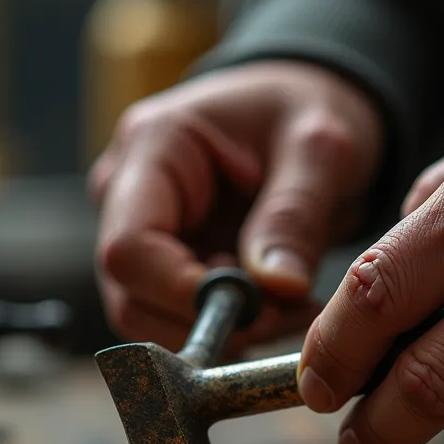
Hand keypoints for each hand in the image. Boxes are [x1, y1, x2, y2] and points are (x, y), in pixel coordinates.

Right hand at [91, 61, 383, 351]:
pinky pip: (177, 318)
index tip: (255, 311)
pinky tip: (279, 307)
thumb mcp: (319, 148)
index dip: (181, 294)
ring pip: (151, 319)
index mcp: (152, 146)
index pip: (128, 248)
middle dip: (209, 323)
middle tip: (289, 313)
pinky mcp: (162, 262)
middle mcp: (125, 192)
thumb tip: (276, 289)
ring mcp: (138, 230)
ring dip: (224, 334)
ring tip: (292, 305)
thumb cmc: (308, 108)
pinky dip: (230, 330)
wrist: (302, 113)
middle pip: (131, 296)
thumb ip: (294, 213)